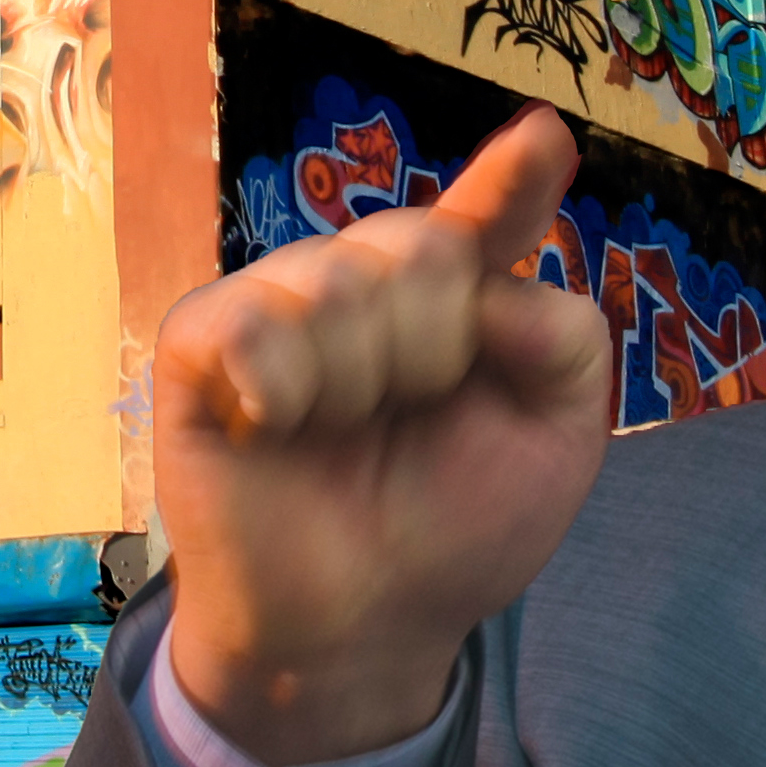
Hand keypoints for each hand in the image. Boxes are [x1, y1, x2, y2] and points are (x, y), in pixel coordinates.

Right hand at [156, 106, 611, 766]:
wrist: (359, 629)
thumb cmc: (453, 535)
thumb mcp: (553, 447)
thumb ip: (564, 343)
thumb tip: (497, 281)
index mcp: (457, 302)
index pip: (487, 217)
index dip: (514, 175)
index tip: (545, 137)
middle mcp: (366, 286)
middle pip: (418, 245)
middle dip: (434, 347)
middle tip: (409, 417)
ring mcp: (279, 307)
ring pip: (337, 289)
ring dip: (358, 386)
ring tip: (340, 436)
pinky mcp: (201, 344)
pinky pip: (249, 326)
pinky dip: (279, 386)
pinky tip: (276, 428)